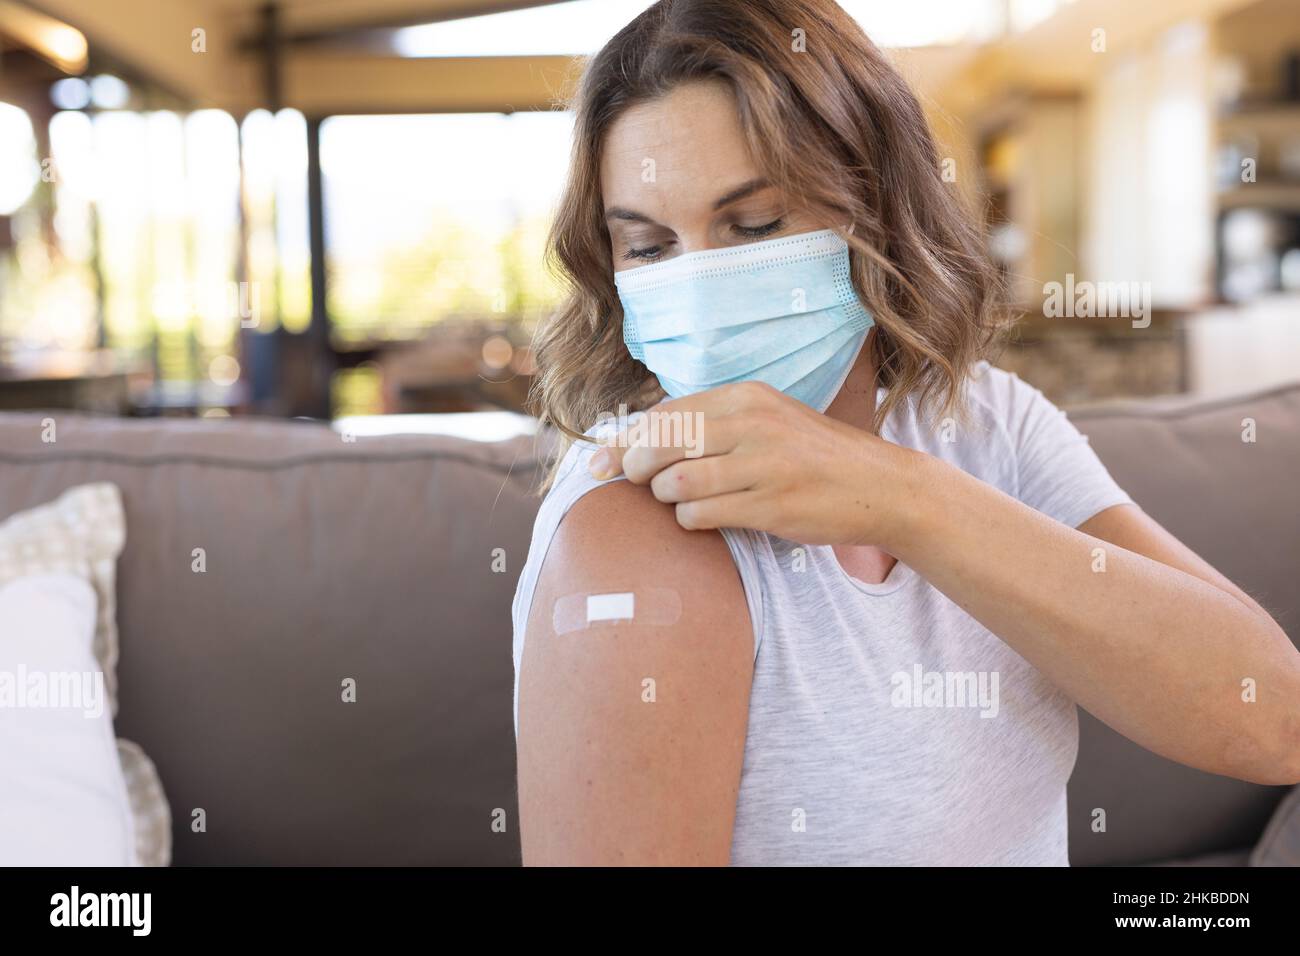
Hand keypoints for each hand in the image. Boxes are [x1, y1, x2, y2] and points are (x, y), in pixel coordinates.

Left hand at [586, 380, 921, 546]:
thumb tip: (641, 438)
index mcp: (747, 397)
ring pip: (676, 481)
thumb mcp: (768, 421)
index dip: (623, 440)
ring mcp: (762, 464)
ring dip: (668, 497)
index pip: (665, 413)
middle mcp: (752, 423)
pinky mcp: (770, 504)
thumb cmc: (813, 457)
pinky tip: (706, 517)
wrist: (880, 486)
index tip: (597, 462)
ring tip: (685, 500)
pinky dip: (690, 520)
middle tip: (643, 484)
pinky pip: (700, 514)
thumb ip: (714, 424)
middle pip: (660, 443)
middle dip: (637, 468)